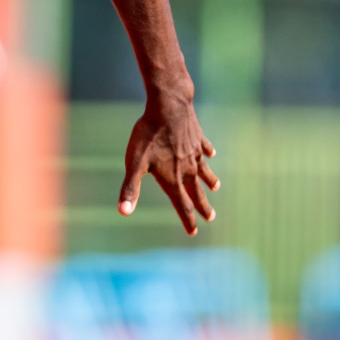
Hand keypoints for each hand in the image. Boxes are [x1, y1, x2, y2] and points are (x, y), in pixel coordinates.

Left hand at [117, 95, 219, 235]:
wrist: (168, 106)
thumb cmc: (149, 135)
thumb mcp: (134, 163)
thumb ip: (130, 188)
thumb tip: (123, 212)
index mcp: (173, 178)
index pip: (182, 205)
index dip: (187, 221)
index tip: (193, 233)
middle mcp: (187, 168)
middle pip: (196, 192)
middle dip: (203, 206)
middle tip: (211, 217)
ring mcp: (194, 152)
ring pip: (204, 170)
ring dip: (210, 180)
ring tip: (216, 187)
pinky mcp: (197, 137)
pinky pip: (204, 147)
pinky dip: (208, 152)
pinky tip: (211, 153)